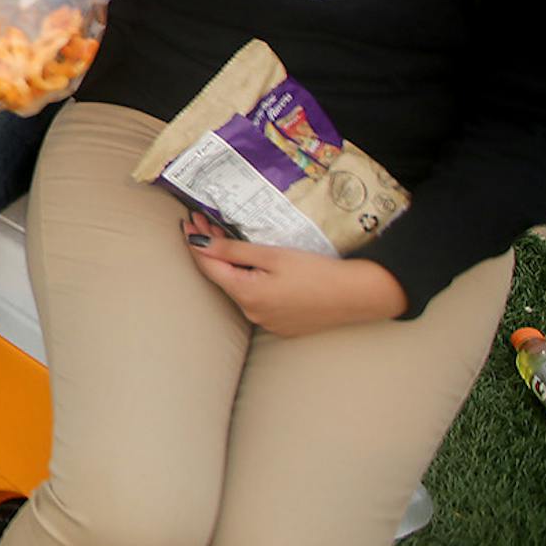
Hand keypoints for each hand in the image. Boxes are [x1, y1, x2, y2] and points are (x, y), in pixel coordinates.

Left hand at [181, 213, 408, 335]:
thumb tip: (199, 244)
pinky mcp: (279, 324)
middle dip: (210, 249)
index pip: (208, 267)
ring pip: (237, 287)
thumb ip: (233, 250)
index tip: (188, 223)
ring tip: (222, 236)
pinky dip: (248, 279)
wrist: (356, 296)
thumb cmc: (316, 272)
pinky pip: (255, 299)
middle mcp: (251, 313)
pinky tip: (250, 263)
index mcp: (246, 294)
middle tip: (202, 222)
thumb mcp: (272, 255)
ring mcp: (265, 322)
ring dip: (229, 263)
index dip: (195, 243)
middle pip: (221, 276)